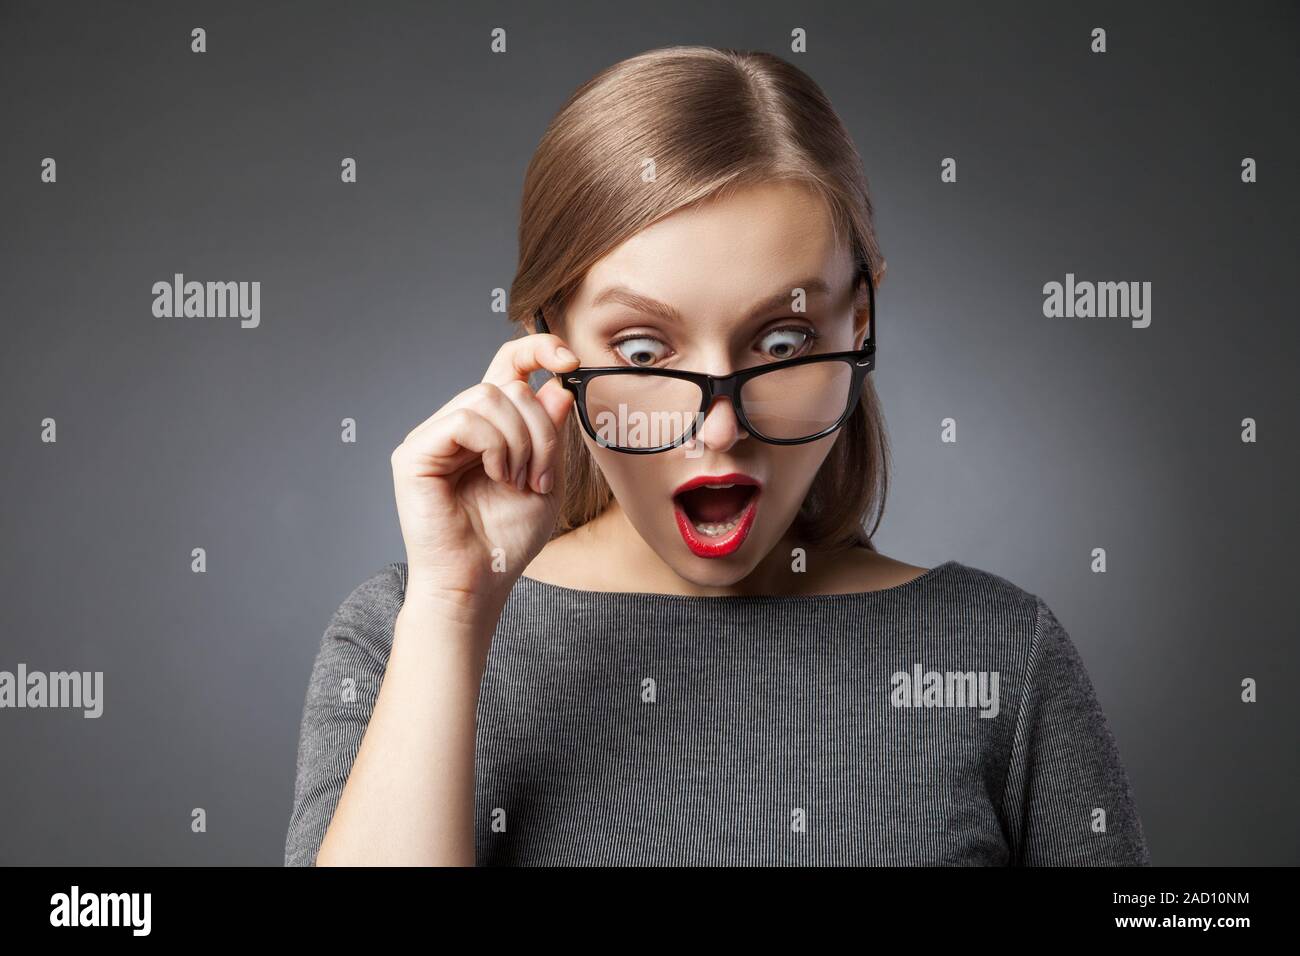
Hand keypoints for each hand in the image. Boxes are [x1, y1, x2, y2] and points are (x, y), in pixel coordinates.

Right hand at [390, 330, 579, 611]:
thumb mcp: (548, 479)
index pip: (509, 365)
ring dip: (520, 442)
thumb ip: (551, 432)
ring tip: (518, 481)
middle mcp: (458, 425)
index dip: (538, 349)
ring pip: (489, 397)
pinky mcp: (415, 452)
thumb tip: (556, 386)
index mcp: (489, 427)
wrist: (479, 582)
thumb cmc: (506, 539)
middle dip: (541, 430)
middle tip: (540, 477)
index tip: (570, 362)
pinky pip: (465, 418)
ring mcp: (433, 436)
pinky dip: (494, 445)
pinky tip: (497, 476)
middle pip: (509, 386)